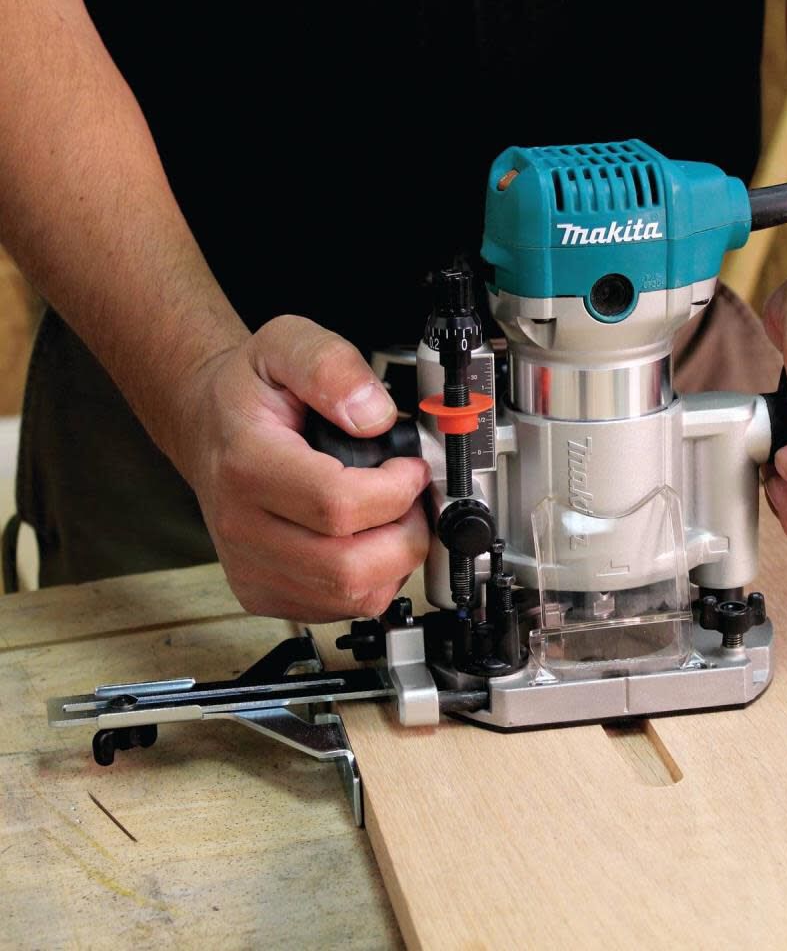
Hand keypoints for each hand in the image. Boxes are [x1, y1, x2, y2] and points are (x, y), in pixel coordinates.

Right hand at [179, 315, 430, 619]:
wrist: (209, 426)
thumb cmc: (250, 393)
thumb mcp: (286, 344)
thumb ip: (331, 367)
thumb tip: (374, 415)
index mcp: (247, 464)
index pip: (337, 505)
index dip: (395, 490)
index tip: (411, 468)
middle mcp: (242, 526)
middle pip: (348, 567)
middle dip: (405, 534)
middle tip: (411, 499)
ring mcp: (251, 567)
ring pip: (350, 597)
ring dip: (394, 561)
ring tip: (392, 517)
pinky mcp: (262, 593)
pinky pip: (339, 609)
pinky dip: (372, 581)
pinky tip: (369, 542)